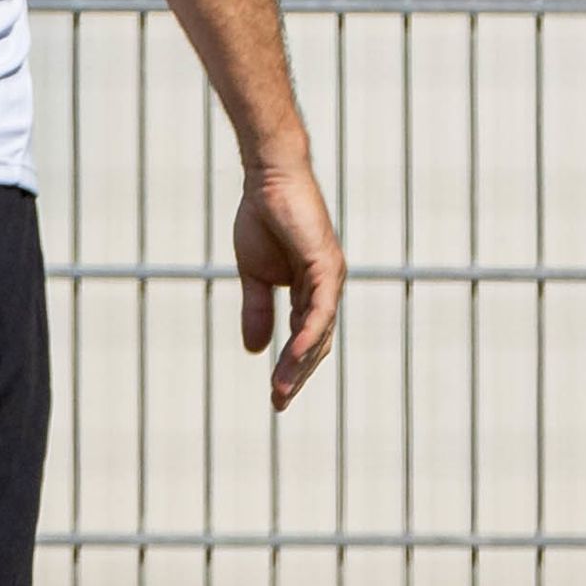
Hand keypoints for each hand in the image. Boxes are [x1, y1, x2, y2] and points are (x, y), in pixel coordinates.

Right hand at [234, 156, 343, 410]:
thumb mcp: (255, 275)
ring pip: (320, 332)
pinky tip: (296, 355)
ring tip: (281, 391)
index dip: (292, 368)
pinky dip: (309, 334)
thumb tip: (256, 351)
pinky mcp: (326, 265)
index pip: (307, 340)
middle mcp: (327, 288)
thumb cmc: (264, 220)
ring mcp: (330, 277)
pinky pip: (320, 308)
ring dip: (299, 364)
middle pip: (318, 344)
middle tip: (278, 404)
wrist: (268, 181)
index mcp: (312, 291)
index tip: (275, 396)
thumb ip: (258, 311)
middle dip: (297, 375)